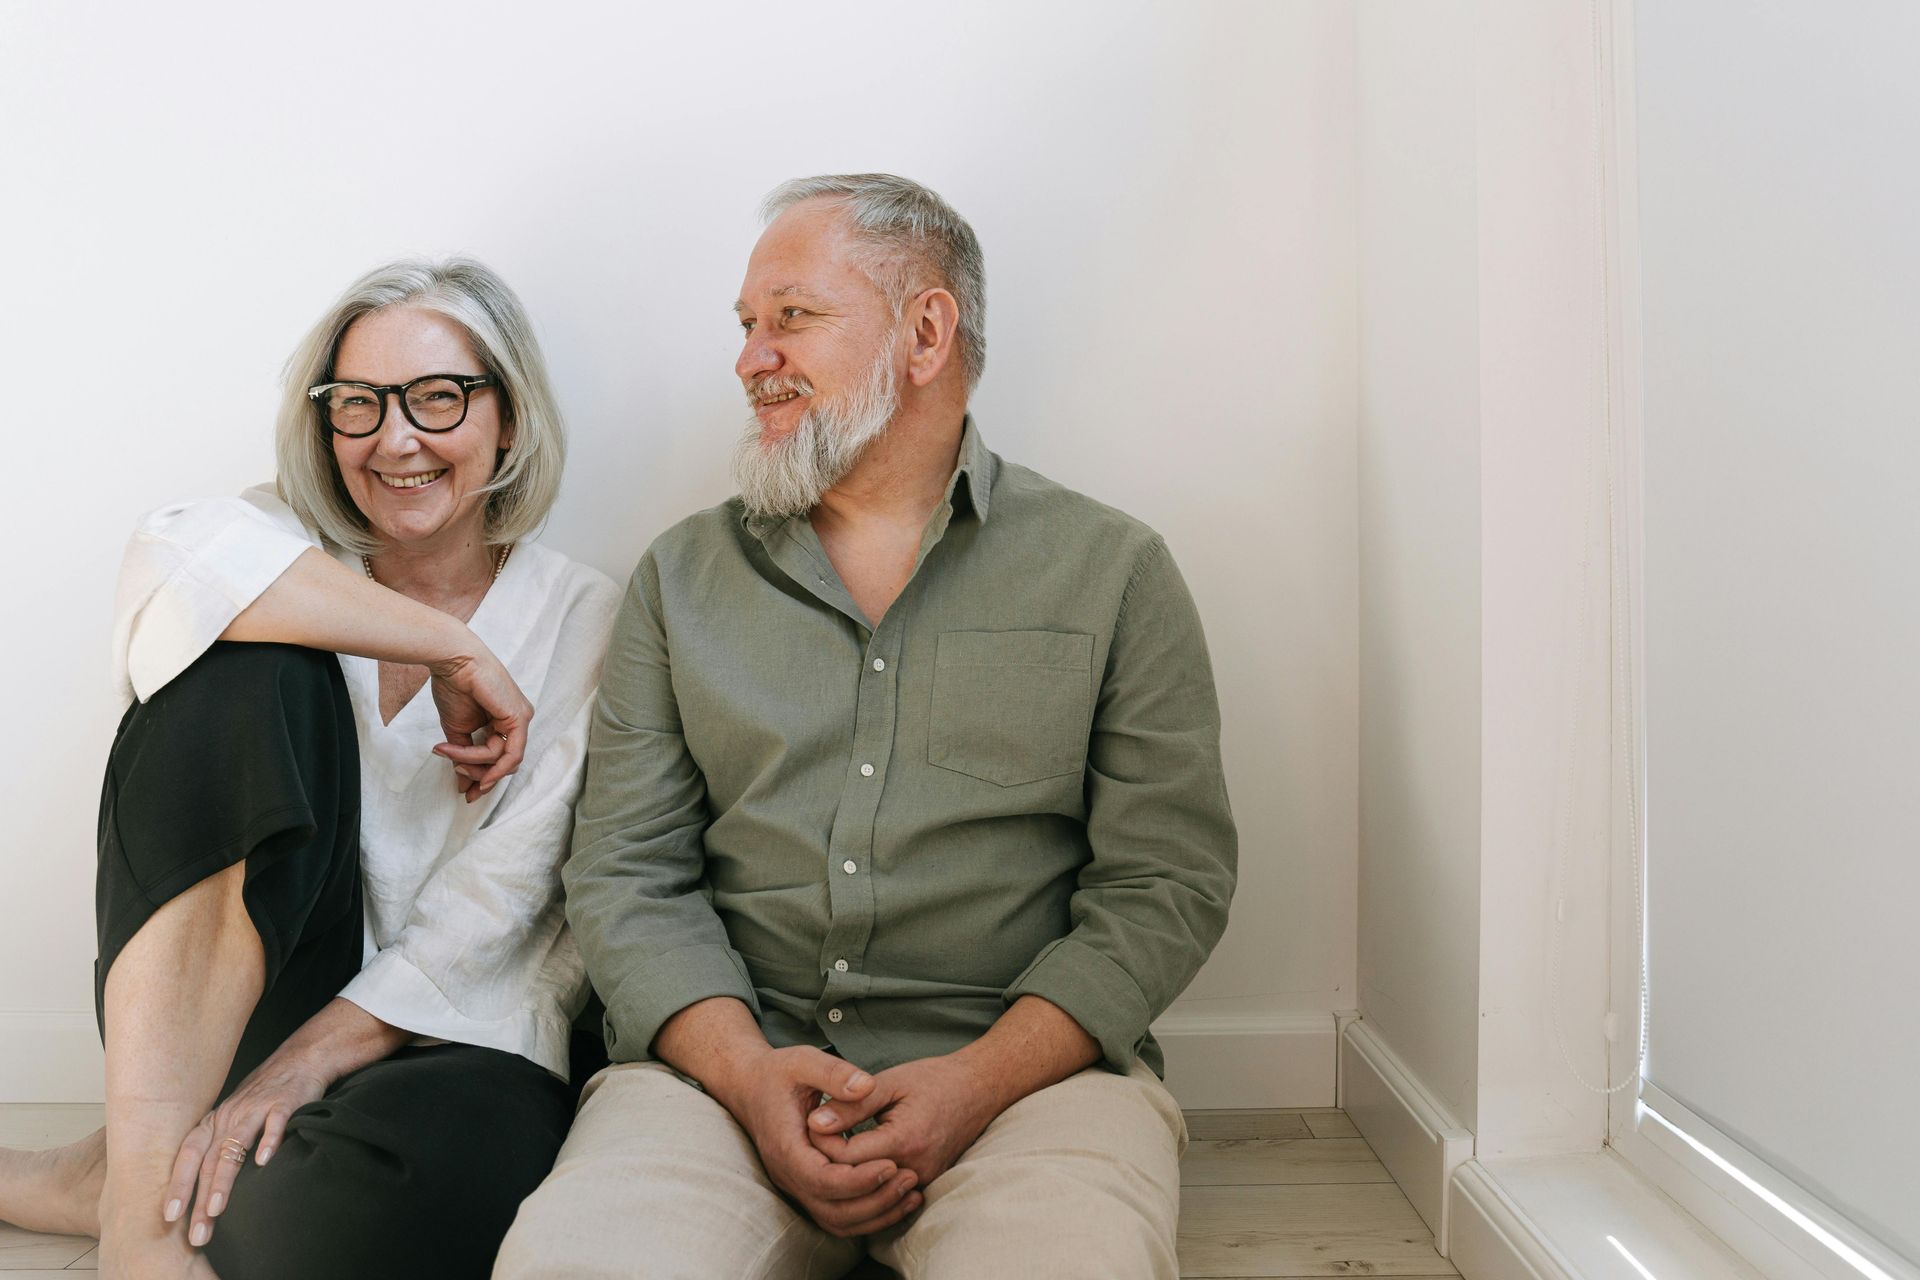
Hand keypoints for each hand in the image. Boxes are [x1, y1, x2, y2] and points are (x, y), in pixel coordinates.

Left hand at [160, 1048, 327, 1248]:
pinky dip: (269, 1140)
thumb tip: (207, 1188)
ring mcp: (257, 1108)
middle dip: (199, 1199)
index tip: (169, 1217)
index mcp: (216, 1121)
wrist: (302, 1058)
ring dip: (223, 1179)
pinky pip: (275, 1122)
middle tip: (197, 1234)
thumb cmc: (266, 1094)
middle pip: (209, 1161)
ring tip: (216, 1210)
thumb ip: (222, 1146)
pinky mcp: (285, 1102)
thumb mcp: (236, 1116)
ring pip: (233, 1145)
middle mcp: (230, 1115)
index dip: (177, 1185)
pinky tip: (265, 1162)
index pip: (189, 1156)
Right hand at [426, 644, 531, 801]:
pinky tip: (462, 759)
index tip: (465, 793)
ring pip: (503, 760)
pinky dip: (483, 759)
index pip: (502, 759)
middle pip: (505, 764)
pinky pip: (507, 752)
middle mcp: (517, 721)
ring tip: (450, 755)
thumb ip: (464, 756)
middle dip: (481, 777)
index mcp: (505, 721)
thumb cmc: (454, 686)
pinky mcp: (520, 717)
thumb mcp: (457, 730)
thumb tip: (463, 785)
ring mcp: (521, 718)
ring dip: (473, 763)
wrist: (453, 660)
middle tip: (461, 785)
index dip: (484, 778)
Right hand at [712, 1046, 923, 1236]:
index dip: (859, 1179)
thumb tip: (866, 1086)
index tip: (892, 1164)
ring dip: (875, 1214)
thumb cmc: (778, 1072)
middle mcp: (787, 1175)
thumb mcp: (803, 1060)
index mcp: (785, 1147)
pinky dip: (867, 1215)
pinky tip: (895, 1198)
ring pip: (836, 1221)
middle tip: (910, 1179)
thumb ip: (834, 1073)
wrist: (750, 1087)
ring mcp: (795, 1186)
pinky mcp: (807, 1188)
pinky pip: (837, 1216)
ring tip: (911, 1193)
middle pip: (832, 1210)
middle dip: (875, 1200)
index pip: (822, 1180)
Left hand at [805, 1053, 1001, 1190]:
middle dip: (828, 1159)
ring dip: (845, 1172)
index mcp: (905, 1140)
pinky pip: (884, 1193)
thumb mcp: (890, 1082)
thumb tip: (814, 1123)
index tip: (813, 1120)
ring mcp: (922, 1181)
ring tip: (833, 1144)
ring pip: (867, 1193)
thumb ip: (852, 1104)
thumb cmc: (934, 1080)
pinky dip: (864, 1179)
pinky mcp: (925, 1184)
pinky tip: (853, 1158)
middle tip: (817, 1134)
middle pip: (853, 1180)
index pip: (845, 1158)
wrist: (978, 1089)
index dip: (822, 1141)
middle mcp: (915, 1169)